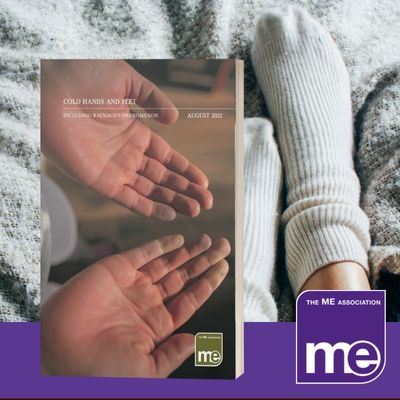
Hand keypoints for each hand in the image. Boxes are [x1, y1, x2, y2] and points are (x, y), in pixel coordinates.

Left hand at [41, 60, 211, 219]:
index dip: (186, 171)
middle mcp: (127, 154)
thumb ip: (153, 99)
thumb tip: (174, 120)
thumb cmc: (83, 76)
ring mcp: (114, 169)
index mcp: (135, 133)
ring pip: (150, 191)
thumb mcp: (126, 80)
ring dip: (173, 202)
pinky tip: (169, 214)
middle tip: (206, 204)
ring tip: (196, 211)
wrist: (49, 87)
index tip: (204, 183)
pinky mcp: (100, 181)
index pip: (167, 158)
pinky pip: (128, 198)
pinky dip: (148, 208)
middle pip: (162, 178)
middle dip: (185, 191)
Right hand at [41, 234, 229, 376]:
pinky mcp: (116, 269)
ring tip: (209, 240)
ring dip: (188, 250)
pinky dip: (161, 245)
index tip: (224, 269)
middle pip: (184, 276)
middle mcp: (147, 301)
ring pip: (168, 262)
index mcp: (157, 324)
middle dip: (204, 261)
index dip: (208, 283)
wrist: (58, 353)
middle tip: (224, 247)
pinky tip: (179, 239)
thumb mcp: (146, 371)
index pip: (190, 298)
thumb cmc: (100, 370)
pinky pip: (144, 253)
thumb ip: (173, 354)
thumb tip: (198, 342)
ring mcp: (132, 284)